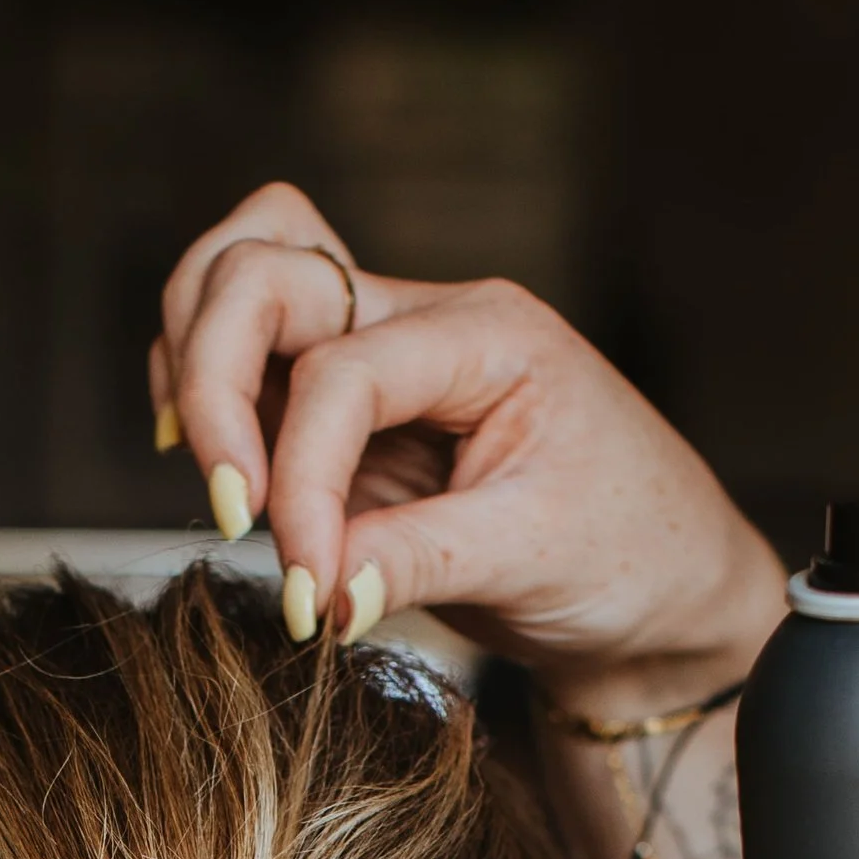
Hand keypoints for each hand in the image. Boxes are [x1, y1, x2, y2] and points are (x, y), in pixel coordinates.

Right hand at [150, 181, 782, 698]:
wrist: (661, 589)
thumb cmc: (628, 555)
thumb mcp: (534, 560)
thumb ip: (414, 563)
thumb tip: (314, 589)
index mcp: (487, 333)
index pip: (341, 372)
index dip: (300, 480)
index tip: (309, 587)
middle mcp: (424, 319)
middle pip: (262, 269)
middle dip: (213, 377)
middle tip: (232, 509)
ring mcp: (379, 354)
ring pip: (238, 284)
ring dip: (197, 368)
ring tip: (222, 483)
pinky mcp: (350, 409)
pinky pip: (250, 357)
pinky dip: (210, 396)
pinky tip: (226, 473)